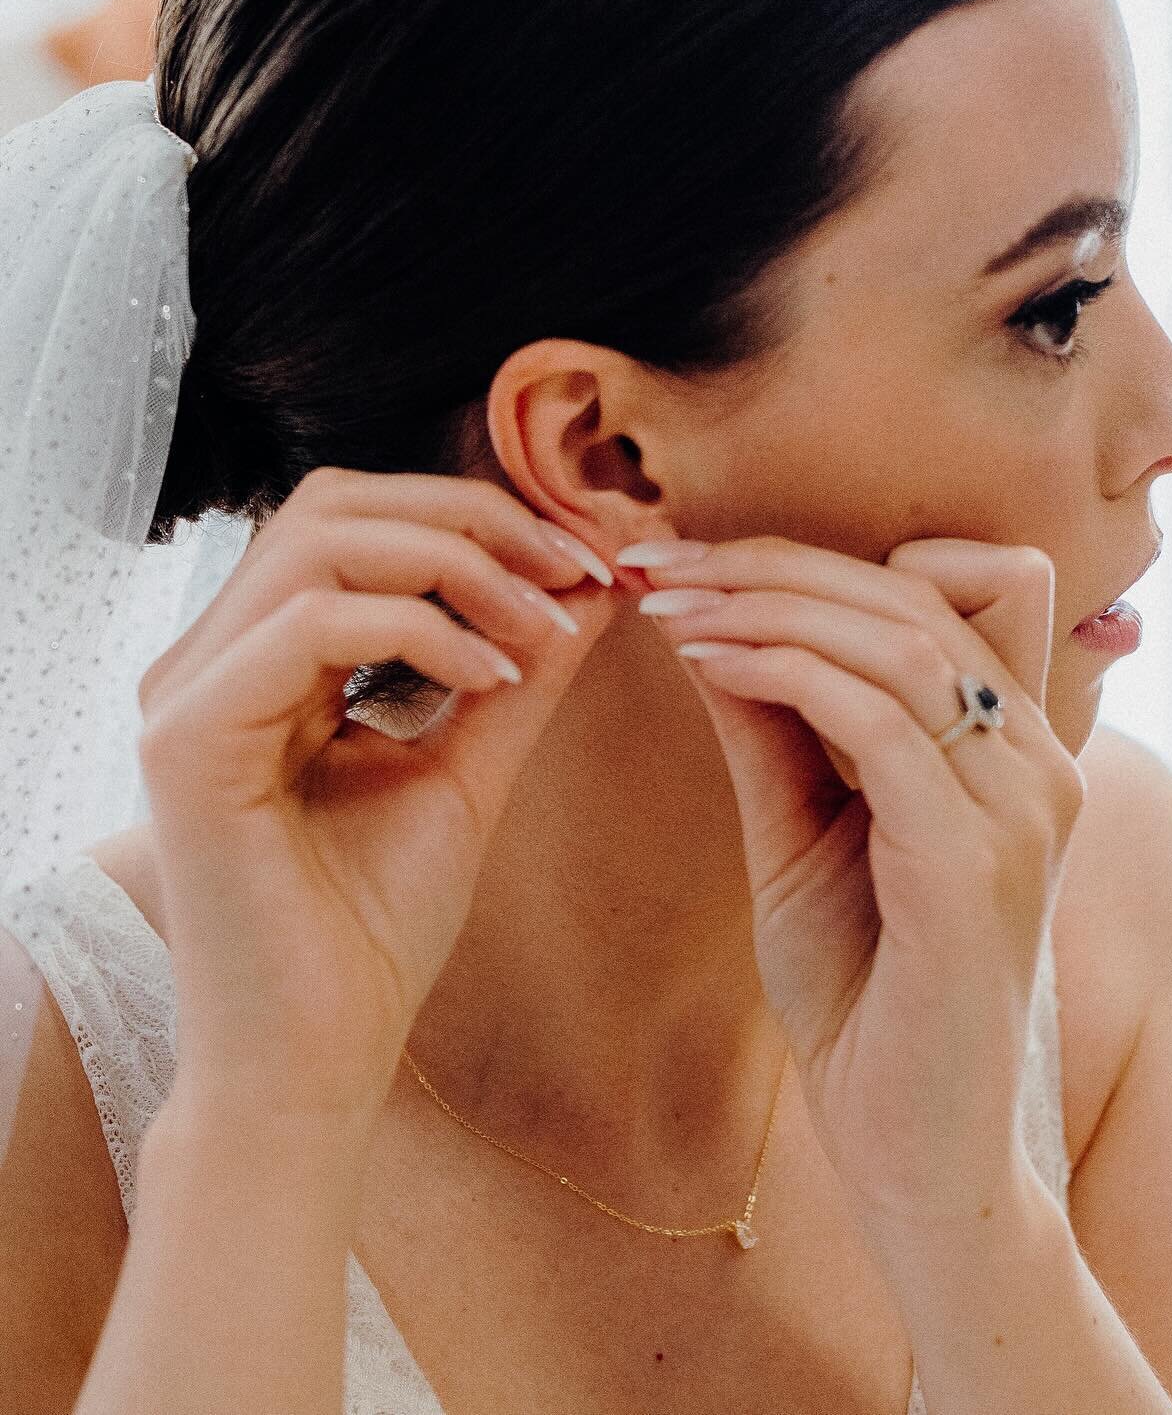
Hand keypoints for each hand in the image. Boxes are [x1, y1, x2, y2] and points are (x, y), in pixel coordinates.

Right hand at [135, 468, 616, 1129]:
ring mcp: (186, 694)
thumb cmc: (376, 928)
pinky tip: (496, 678)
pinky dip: (421, 629)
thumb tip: (593, 581)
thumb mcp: (470, 765)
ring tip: (546, 630)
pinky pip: (312, 622)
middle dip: (476, 519)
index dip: (481, 517)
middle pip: (338, 502)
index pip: (362, 521)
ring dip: (461, 566)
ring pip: (322, 539)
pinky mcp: (186, 740)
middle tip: (578, 569)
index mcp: (262, 660)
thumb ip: (519, 667)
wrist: (319, 1062)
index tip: (591, 559)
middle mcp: (210, 661)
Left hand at [629, 534, 1084, 1237]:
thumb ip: (772, 725)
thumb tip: (703, 614)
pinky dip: (781, 671)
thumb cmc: (863, 993)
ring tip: (668, 604)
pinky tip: (704, 662)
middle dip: (774, 561)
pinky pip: (877, 719)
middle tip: (660, 561)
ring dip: (766, 603)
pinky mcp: (978, 863)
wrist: (912, 1151)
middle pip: (919, 588)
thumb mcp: (803, 832)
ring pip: (900, 635)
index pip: (958, 578)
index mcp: (1015, 744)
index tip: (704, 559)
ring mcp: (1022, 808)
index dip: (829, 552)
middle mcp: (1040, 761)